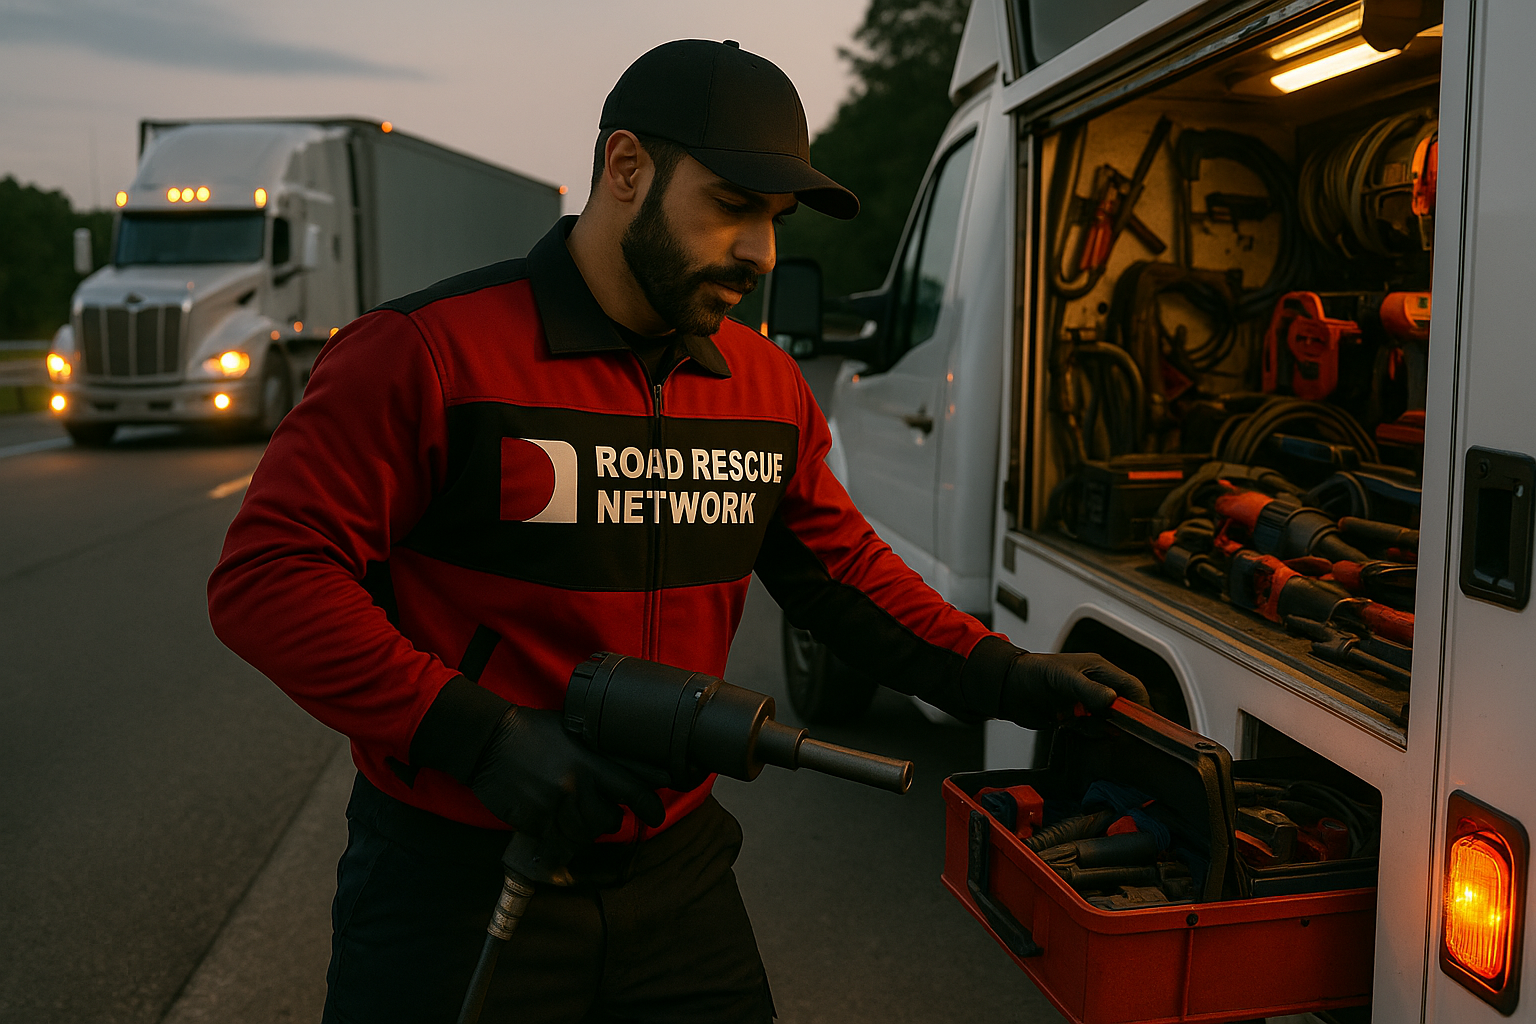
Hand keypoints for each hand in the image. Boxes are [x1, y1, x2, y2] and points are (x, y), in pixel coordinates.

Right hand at [468, 707, 665, 850]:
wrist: (488, 741)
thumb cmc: (533, 732)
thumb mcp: (574, 731)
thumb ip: (600, 752)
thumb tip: (633, 765)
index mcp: (590, 762)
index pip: (632, 790)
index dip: (649, 806)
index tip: (656, 815)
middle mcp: (575, 787)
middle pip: (608, 820)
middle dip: (609, 818)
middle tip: (603, 810)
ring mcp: (553, 807)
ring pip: (583, 834)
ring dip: (583, 827)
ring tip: (574, 811)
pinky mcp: (534, 822)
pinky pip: (556, 838)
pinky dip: (557, 832)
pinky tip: (551, 815)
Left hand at [1000, 652, 1150, 729]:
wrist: (1008, 689)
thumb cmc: (1033, 672)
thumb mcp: (1064, 679)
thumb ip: (1088, 690)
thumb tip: (1112, 699)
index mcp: (1099, 669)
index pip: (1131, 686)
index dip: (1140, 704)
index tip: (1144, 723)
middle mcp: (1096, 686)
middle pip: (1123, 706)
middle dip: (1124, 720)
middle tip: (1121, 733)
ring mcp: (1085, 703)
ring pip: (1108, 721)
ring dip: (1103, 728)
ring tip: (1087, 727)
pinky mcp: (1075, 717)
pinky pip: (1091, 730)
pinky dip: (1088, 733)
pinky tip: (1073, 728)